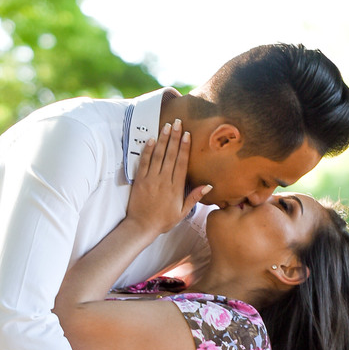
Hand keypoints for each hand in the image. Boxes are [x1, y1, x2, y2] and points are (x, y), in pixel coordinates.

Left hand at [127, 121, 209, 237]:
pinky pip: (144, 162)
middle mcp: (163, 181)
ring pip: (158, 155)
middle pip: (170, 155)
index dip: (184, 148)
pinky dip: (147, 150)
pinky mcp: (139, 180)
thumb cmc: (163, 220)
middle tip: (178, 123)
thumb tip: (208, 186)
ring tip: (167, 126)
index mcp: (175, 188)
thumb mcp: (182, 212)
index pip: (181, 163)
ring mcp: (150, 179)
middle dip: (174, 137)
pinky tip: (151, 139)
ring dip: (162, 139)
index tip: (187, 135)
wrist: (142, 226)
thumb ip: (194, 197)